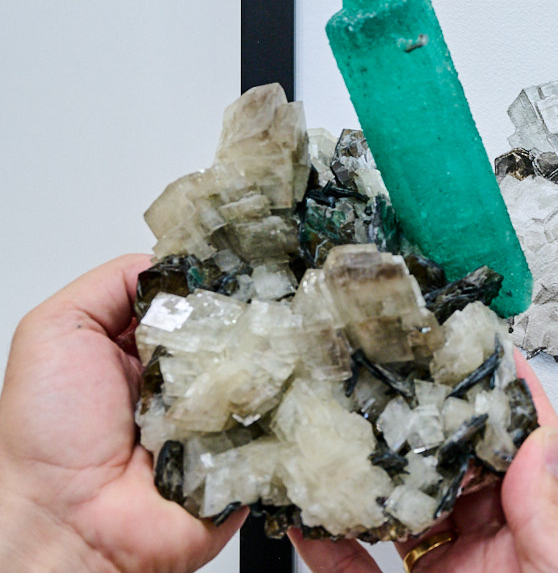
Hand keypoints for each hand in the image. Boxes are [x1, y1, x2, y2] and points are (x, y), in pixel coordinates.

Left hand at [0, 255, 245, 572]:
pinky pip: (278, 427)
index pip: (198, 301)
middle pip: (238, 334)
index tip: (238, 268)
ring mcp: (219, 420)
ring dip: (264, 367)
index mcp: (146, 351)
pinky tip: (270, 400)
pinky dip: (276, 414)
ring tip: (261, 359)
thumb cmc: (48, 436)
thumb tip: (173, 262)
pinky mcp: (245, 458)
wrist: (68, 525)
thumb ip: (110, 286)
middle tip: (256, 313)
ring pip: (265, 376)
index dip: (216, 284)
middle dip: (248, 321)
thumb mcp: (55, 332)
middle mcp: (186, 383)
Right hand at [291, 350, 557, 572]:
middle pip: (451, 465)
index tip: (478, 347)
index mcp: (539, 534)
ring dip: (368, 475)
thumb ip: (555, 526)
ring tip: (341, 433)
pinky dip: (330, 546)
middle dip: (421, 420)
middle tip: (389, 375)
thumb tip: (542, 447)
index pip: (524, 446)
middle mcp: (492, 547)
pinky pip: (356, 570)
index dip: (505, 392)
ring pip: (398, 510)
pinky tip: (309, 521)